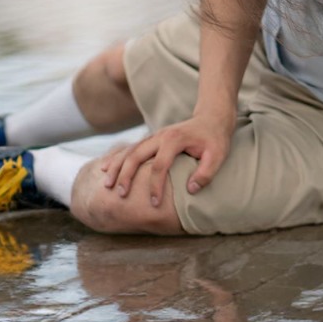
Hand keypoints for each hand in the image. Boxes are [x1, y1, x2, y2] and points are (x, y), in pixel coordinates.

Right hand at [100, 112, 234, 207]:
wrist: (211, 118)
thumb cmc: (215, 139)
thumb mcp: (218, 156)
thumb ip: (206, 173)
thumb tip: (190, 190)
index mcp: (175, 140)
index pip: (160, 165)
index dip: (155, 186)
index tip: (154, 203)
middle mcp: (160, 135)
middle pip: (136, 155)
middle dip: (126, 175)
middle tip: (120, 195)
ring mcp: (153, 136)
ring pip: (129, 150)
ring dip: (116, 166)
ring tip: (106, 184)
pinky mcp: (151, 138)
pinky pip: (129, 147)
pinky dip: (116, 157)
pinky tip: (105, 167)